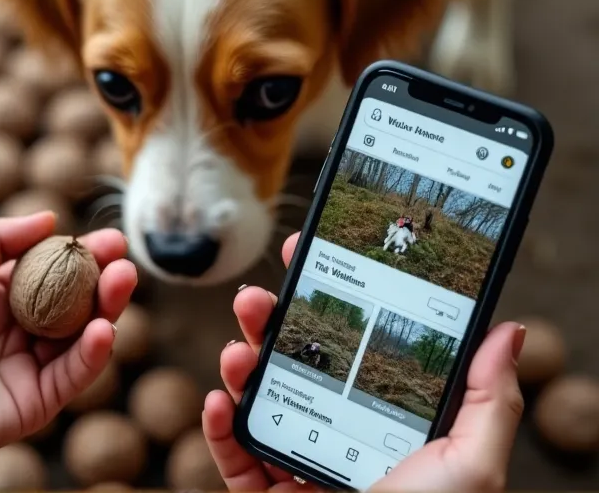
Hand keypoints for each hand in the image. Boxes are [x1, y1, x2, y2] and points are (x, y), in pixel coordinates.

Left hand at [0, 212, 136, 486]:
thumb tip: (49, 218)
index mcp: (0, 293)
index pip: (54, 268)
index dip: (83, 253)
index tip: (110, 239)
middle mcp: (21, 327)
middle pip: (77, 300)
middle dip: (105, 277)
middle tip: (123, 259)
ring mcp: (31, 364)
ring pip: (84, 334)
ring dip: (109, 308)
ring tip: (122, 281)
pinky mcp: (38, 400)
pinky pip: (74, 374)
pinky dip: (94, 352)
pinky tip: (103, 328)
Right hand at [203, 233, 525, 491]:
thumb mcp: (471, 464)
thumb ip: (489, 400)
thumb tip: (507, 332)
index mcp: (378, 416)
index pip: (350, 346)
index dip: (327, 301)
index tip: (310, 259)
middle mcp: (335, 432)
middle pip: (294, 365)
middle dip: (270, 324)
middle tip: (257, 296)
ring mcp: (296, 462)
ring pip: (257, 402)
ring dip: (239, 366)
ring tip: (236, 346)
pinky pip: (232, 458)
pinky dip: (217, 429)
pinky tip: (218, 402)